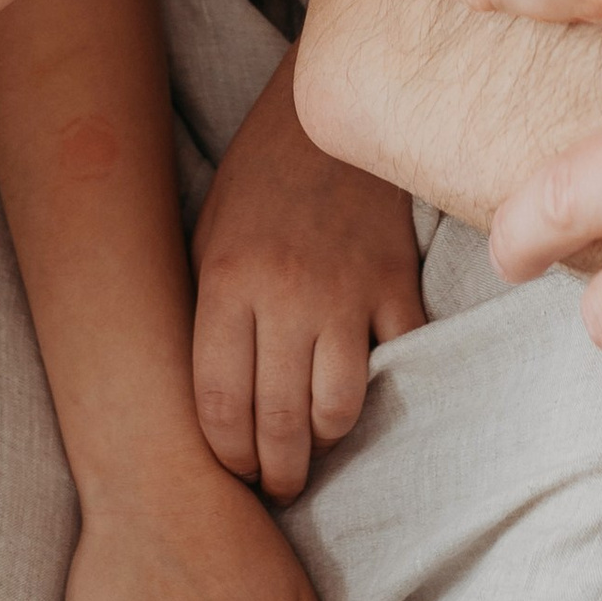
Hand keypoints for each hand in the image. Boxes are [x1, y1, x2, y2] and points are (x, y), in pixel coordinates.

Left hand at [191, 51, 427, 497]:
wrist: (327, 113)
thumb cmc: (256, 182)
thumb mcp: (204, 238)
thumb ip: (205, 316)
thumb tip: (204, 406)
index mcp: (225, 283)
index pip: (218, 404)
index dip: (226, 458)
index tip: (232, 476)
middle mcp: (284, 294)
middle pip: (277, 422)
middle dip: (276, 474)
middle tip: (277, 487)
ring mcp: (345, 291)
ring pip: (337, 409)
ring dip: (325, 446)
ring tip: (316, 450)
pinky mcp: (395, 282)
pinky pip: (397, 363)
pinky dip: (387, 391)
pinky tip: (368, 396)